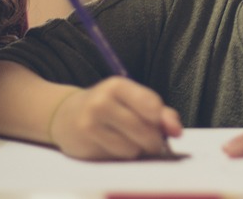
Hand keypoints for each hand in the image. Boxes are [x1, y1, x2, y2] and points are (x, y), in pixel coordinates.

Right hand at [50, 77, 182, 159]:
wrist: (65, 115)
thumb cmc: (107, 106)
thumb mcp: (132, 99)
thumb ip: (160, 112)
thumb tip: (176, 130)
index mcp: (118, 85)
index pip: (152, 106)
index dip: (162, 121)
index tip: (162, 127)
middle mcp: (102, 101)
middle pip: (144, 131)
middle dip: (154, 141)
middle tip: (150, 140)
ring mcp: (90, 122)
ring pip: (132, 149)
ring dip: (136, 150)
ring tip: (127, 140)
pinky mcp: (85, 144)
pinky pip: (117, 158)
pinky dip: (121, 156)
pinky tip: (112, 145)